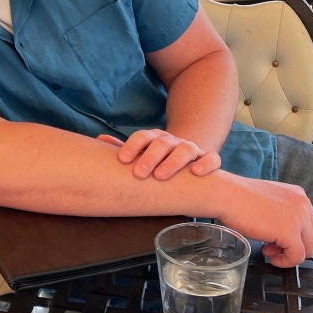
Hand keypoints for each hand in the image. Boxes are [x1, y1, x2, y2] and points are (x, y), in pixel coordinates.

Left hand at [98, 129, 220, 179]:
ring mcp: (191, 149)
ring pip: (186, 149)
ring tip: (161, 175)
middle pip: (162, 143)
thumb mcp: (141, 154)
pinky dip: (206, 164)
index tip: (122, 160)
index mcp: (155, 139)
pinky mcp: (207, 160)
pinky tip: (196, 173)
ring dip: (173, 161)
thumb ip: (124, 149)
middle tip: (139, 173)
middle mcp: (173, 142)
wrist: (186, 160)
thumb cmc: (157, 161)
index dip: (132, 146)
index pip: (143, 136)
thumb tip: (99, 139)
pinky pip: (212, 159)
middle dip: (150, 157)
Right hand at [221, 178, 312, 268]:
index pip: (310, 223)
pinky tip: (272, 258)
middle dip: (295, 247)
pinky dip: (285, 262)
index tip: (281, 241)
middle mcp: (302, 205)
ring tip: (271, 252)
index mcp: (298, 195)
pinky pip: (296, 256)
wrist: (227, 195)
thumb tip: (278, 228)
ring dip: (290, 255)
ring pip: (307, 248)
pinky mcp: (289, 233)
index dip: (297, 237)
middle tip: (276, 249)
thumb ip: (279, 212)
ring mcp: (298, 219)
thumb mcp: (267, 200)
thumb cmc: (237, 197)